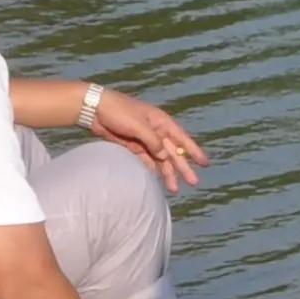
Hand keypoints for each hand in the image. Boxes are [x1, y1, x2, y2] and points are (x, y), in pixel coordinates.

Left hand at [85, 87, 207, 190]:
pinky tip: (157, 180)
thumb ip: (154, 141)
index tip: (205, 164)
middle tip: (193, 183)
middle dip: (183, 168)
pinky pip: (146, 161)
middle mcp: (156, 132)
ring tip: (174, 189)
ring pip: (161, 160)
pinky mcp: (133, 147)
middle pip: (173, 153)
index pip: (182, 139)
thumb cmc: (118, 112)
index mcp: (161, 123)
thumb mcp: (139, 125)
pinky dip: (152, 170)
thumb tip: (166, 156)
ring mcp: (145, 140)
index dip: (194, 152)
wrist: (94, 109)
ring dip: (168, 173)